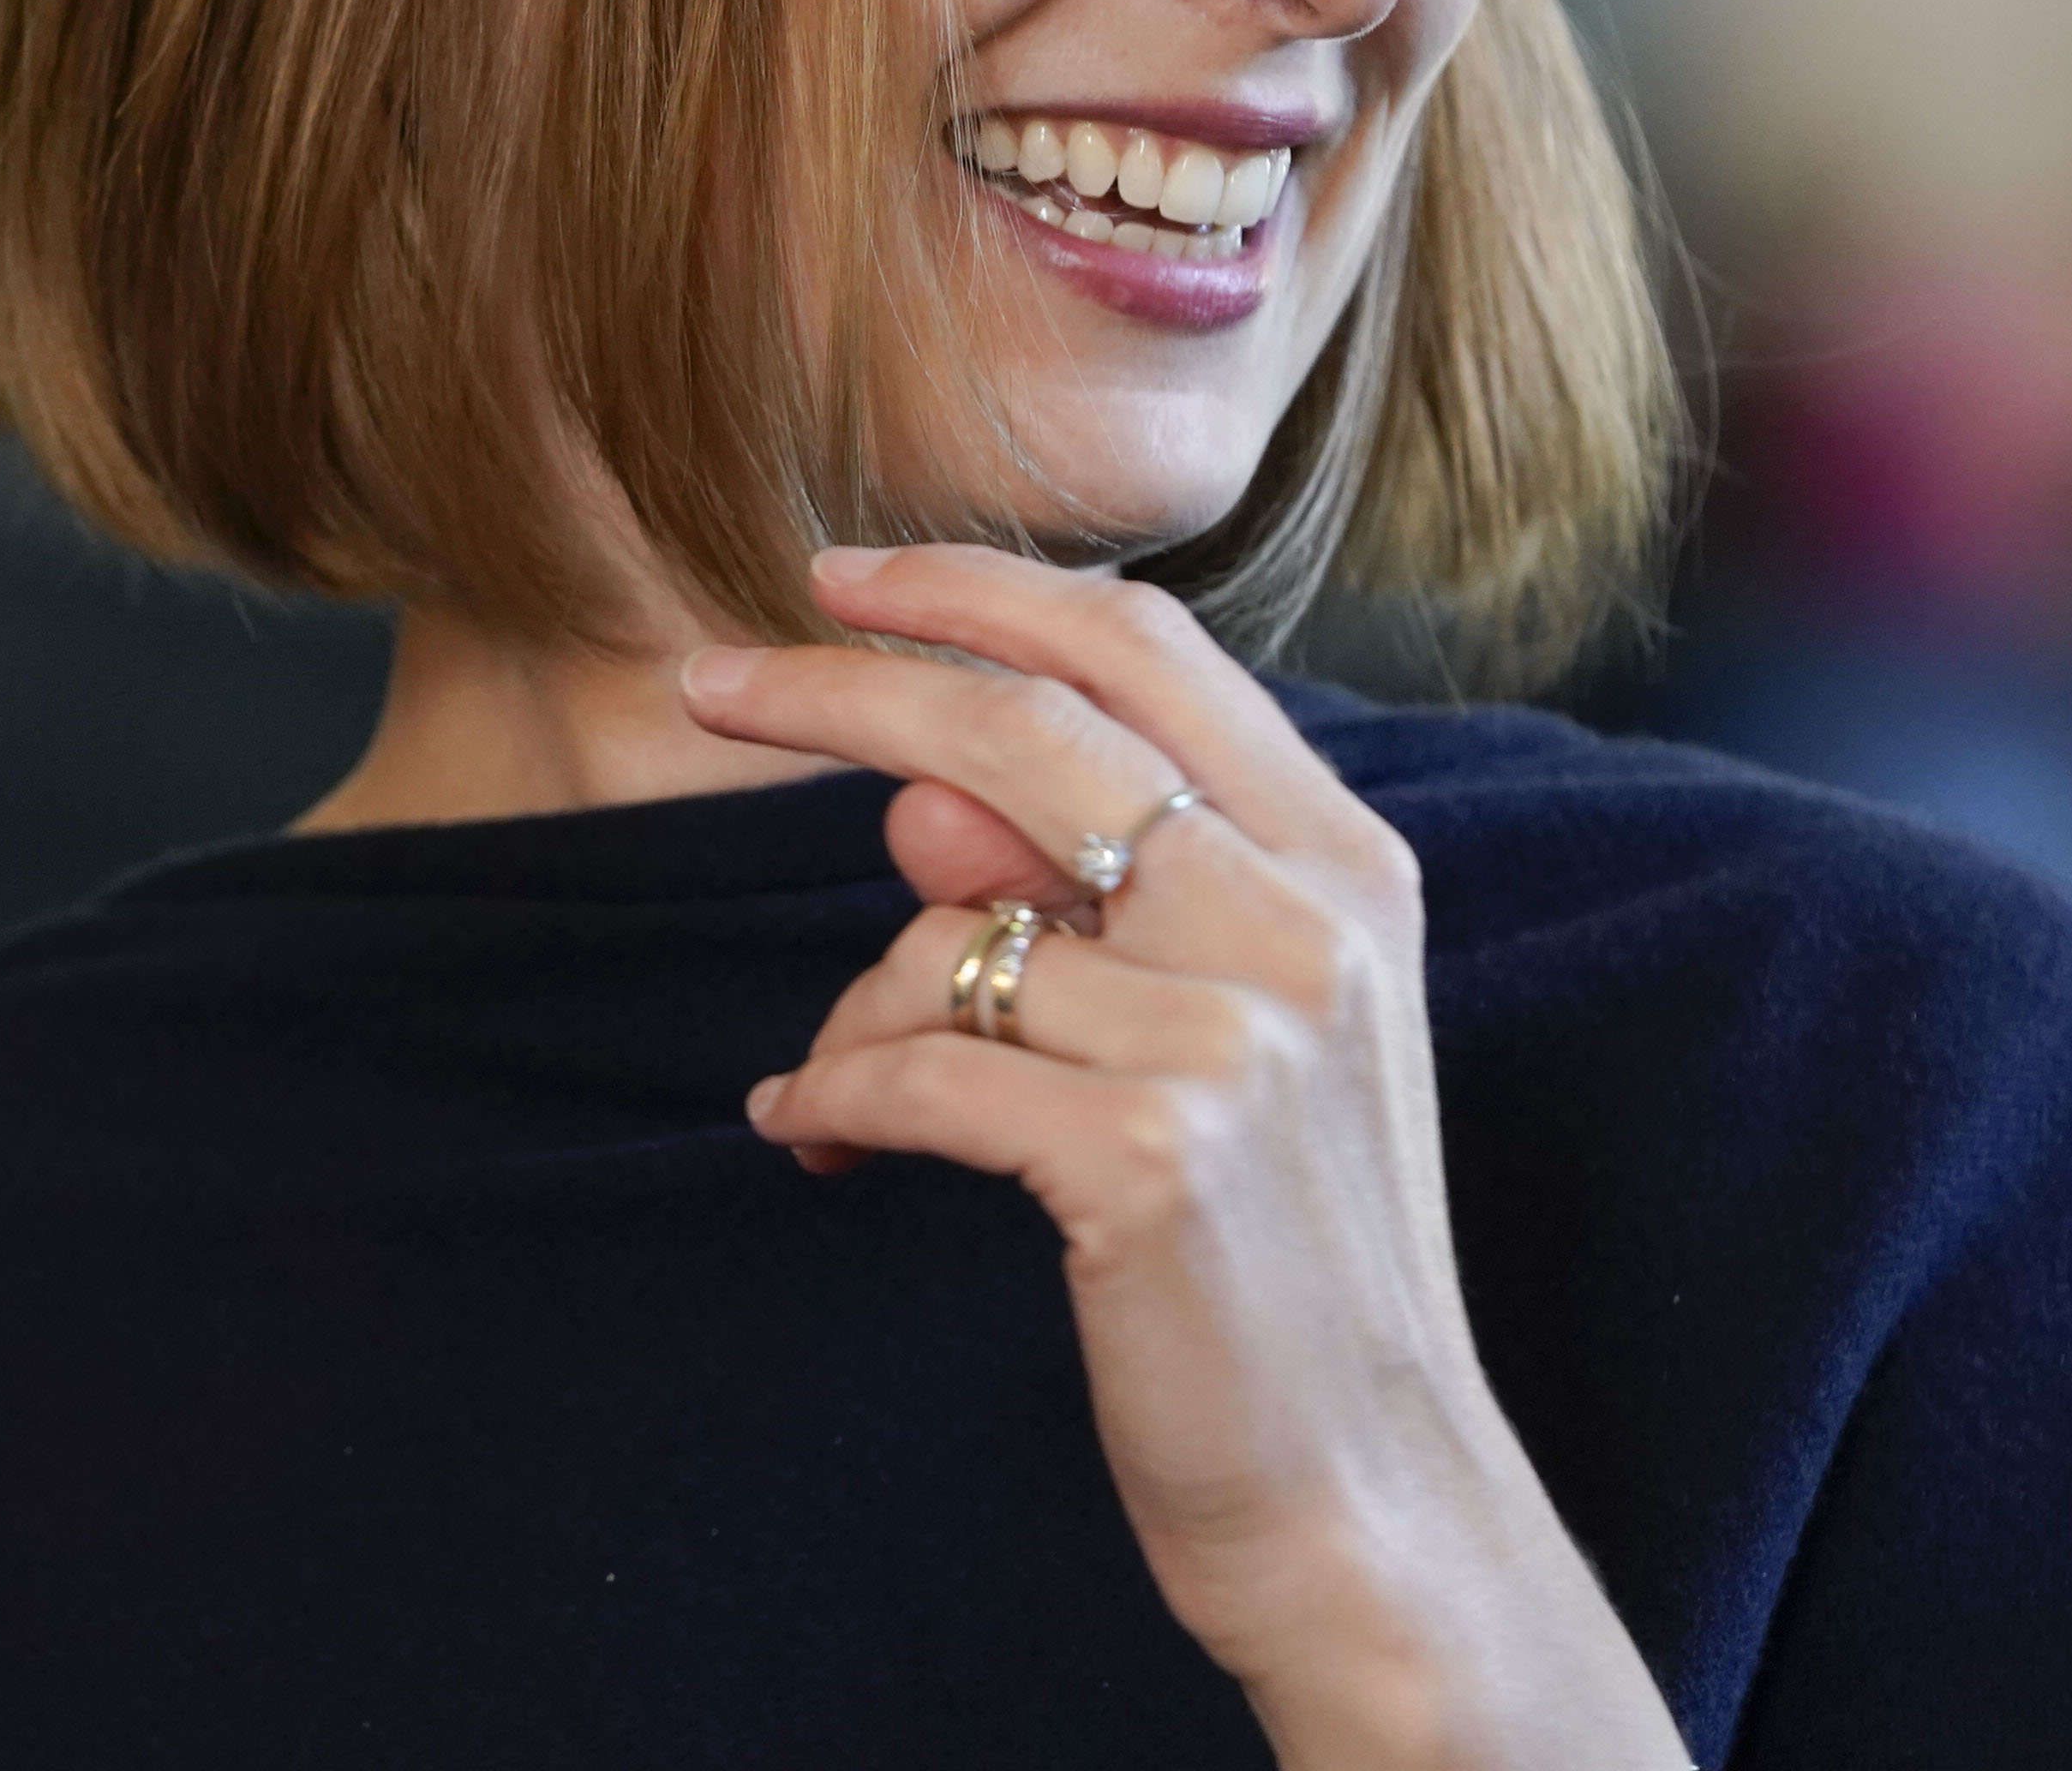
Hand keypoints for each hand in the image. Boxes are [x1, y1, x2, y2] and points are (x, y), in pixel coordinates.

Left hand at [678, 544, 1686, 1770]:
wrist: (1370, 1495)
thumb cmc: (1277, 1255)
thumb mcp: (1233, 1035)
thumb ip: (1102, 894)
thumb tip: (912, 789)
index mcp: (1344, 863)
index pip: (1143, 648)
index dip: (978, 589)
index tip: (837, 576)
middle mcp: (1304, 924)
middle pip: (1024, 733)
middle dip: (841, 692)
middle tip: (701, 686)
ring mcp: (1236, 1039)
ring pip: (945, 935)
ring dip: (853, 1009)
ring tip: (835, 1090)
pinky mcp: (1154, 1158)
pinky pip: (916, 1071)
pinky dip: (832, 1097)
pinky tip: (810, 1134)